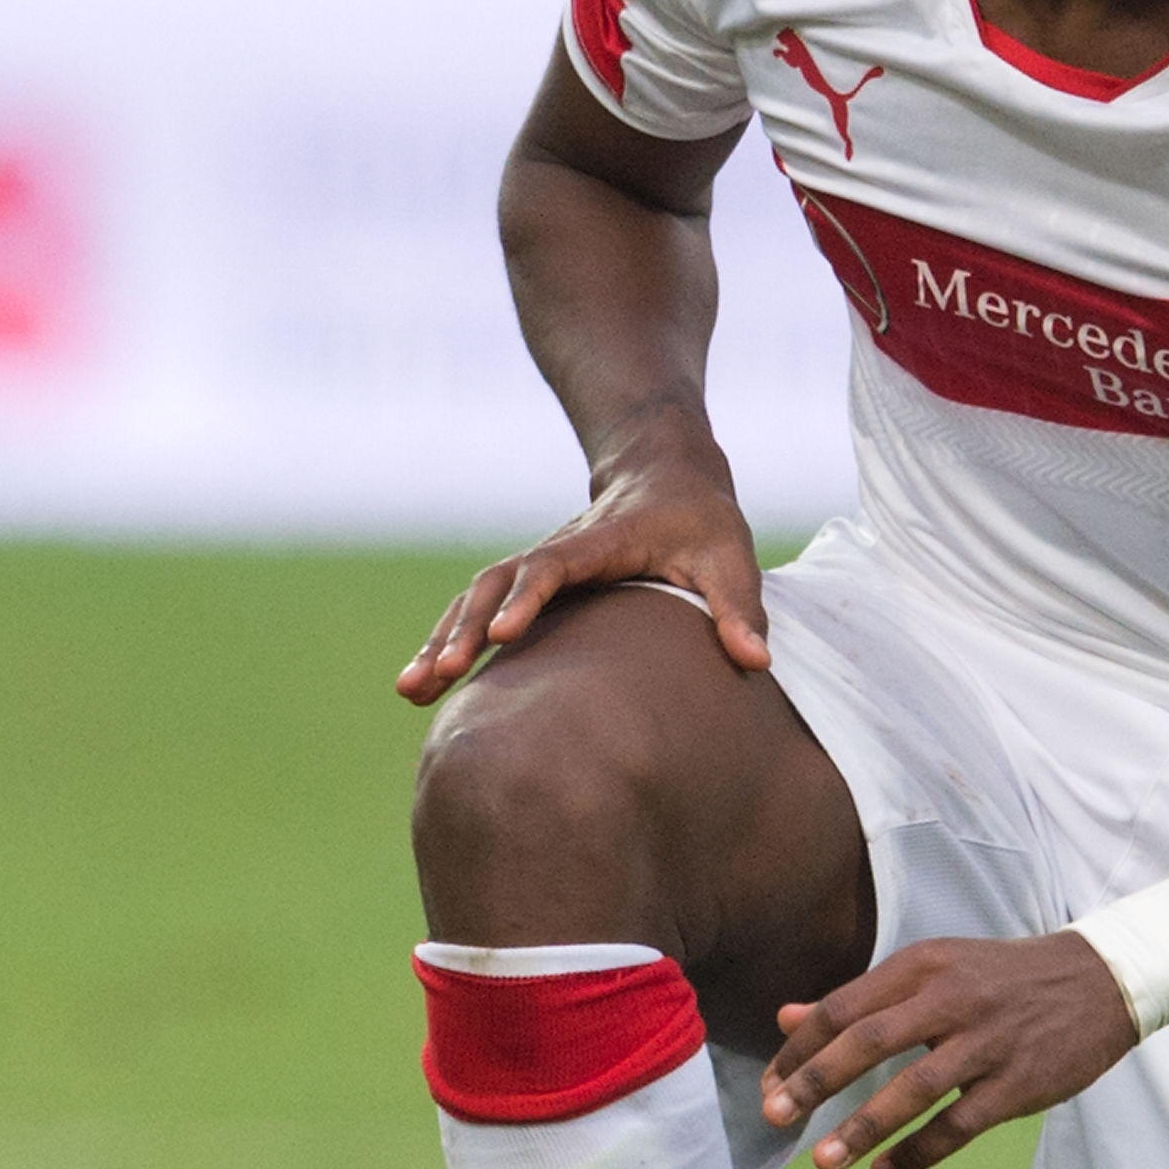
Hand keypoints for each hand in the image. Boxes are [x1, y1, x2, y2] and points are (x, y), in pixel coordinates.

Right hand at [396, 416, 769, 703]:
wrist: (665, 477)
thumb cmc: (701, 523)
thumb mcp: (730, 558)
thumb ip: (740, 608)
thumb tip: (757, 664)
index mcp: (600, 542)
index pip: (555, 565)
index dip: (528, 595)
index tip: (503, 633)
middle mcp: (556, 552)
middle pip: (495, 584)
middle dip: (464, 628)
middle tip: (438, 675)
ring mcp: (536, 568)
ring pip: (474, 598)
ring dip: (442, 639)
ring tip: (412, 690)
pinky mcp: (528, 587)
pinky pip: (477, 612)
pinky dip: (448, 642)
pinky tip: (422, 686)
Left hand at [763, 932, 1137, 1168]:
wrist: (1100, 980)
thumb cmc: (1002, 979)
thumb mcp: (934, 971)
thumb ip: (862, 999)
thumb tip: (786, 1019)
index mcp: (923, 966)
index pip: (844, 1007)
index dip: (800, 1050)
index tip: (768, 1086)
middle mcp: (951, 998)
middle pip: (869, 1041)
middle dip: (816, 1081)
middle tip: (775, 1117)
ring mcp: (988, 1041)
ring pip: (914, 1089)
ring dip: (863, 1128)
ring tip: (823, 1162)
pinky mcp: (1019, 1082)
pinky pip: (959, 1124)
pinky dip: (918, 1152)